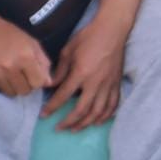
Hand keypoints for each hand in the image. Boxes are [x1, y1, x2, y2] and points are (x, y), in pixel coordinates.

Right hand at [0, 9, 52, 95]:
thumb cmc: (9, 34)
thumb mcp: (31, 42)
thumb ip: (43, 62)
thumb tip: (48, 83)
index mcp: (25, 57)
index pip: (38, 83)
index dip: (38, 80)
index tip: (35, 74)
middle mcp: (10, 67)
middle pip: (26, 91)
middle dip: (27, 85)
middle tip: (23, 74)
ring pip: (12, 93)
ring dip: (15, 87)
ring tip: (12, 74)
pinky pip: (0, 89)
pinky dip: (3, 84)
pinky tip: (1, 72)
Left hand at [41, 16, 126, 131]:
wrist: (112, 29)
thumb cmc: (88, 37)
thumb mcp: (68, 51)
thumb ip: (60, 70)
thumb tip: (51, 86)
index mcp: (81, 73)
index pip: (64, 96)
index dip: (52, 108)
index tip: (44, 116)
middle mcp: (96, 82)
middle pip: (82, 110)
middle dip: (68, 122)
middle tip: (58, 128)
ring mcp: (108, 85)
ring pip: (98, 112)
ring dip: (86, 123)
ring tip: (75, 129)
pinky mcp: (116, 84)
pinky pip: (112, 105)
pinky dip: (105, 116)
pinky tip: (97, 121)